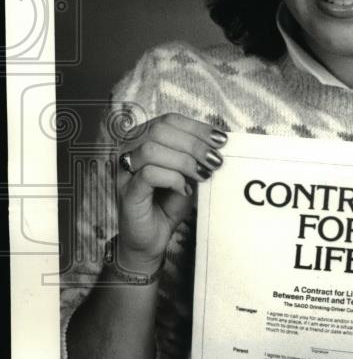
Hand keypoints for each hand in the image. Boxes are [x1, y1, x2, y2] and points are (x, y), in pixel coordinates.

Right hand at [116, 113, 227, 269]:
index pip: (169, 120)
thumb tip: (219, 143)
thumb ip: (197, 157)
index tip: (221, 140)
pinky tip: (184, 190)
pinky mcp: (126, 191)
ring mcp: (124, 170)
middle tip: (215, 161)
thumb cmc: (167, 203)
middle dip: (194, 144)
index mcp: (144, 139)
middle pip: (160, 130)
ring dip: (184, 161)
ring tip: (202, 176)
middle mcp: (129, 150)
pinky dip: (172, 179)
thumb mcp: (188, 175)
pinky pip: (148, 174)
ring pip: (151, 149)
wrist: (151, 238)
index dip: (197, 127)